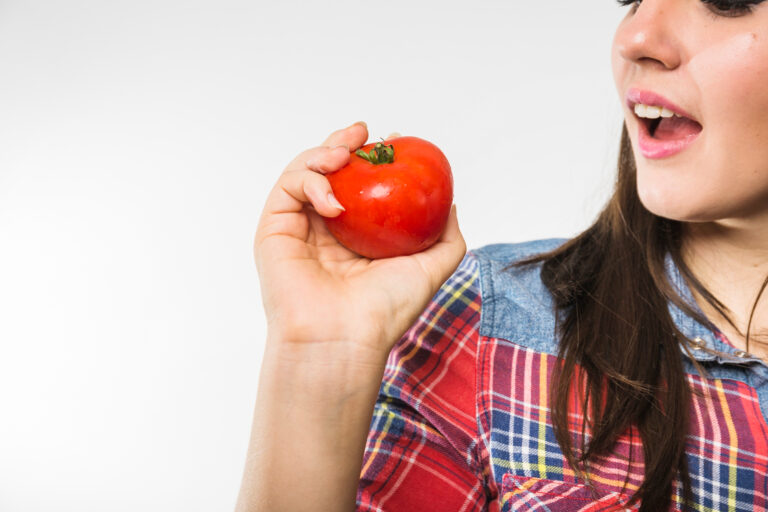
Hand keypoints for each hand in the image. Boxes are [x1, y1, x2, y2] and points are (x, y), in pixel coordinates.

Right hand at [253, 122, 465, 362]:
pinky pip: (288, 186)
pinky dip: (310, 181)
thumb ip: (446, 236)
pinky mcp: (274, 228)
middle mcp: (326, 229)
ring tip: (345, 154)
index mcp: (357, 235)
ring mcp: (298, 227)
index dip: (373, 158)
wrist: (343, 338)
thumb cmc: (385, 309)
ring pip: (304, 171)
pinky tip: (334, 202)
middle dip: (344, 143)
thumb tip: (450, 203)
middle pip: (330, 171)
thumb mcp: (431, 268)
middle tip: (363, 133)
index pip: (361, 185)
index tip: (393, 142)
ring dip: (323, 152)